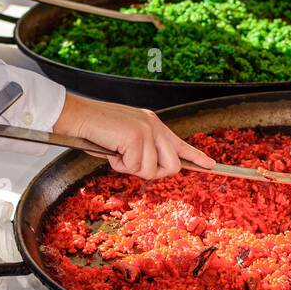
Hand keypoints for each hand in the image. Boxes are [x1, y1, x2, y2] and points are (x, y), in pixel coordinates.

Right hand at [55, 93, 216, 178]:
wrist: (78, 116)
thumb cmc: (96, 130)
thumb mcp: (124, 140)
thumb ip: (142, 151)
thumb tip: (152, 169)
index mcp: (152, 124)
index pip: (180, 143)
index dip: (197, 156)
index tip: (211, 165)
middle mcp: (154, 125)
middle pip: (172, 166)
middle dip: (153, 173)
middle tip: (131, 164)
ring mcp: (147, 131)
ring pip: (151, 170)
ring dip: (131, 169)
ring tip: (116, 153)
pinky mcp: (136, 137)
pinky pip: (135, 167)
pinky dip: (119, 165)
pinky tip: (110, 150)